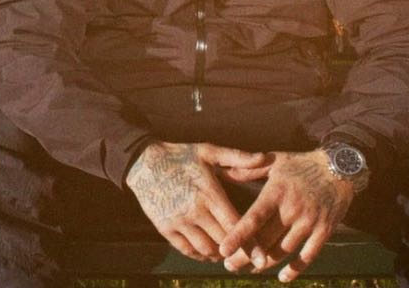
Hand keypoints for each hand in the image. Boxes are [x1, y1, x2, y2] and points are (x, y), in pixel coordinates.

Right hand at [125, 142, 269, 262]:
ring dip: (219, 255)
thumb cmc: (180, 155)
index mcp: (209, 193)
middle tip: (249, 257)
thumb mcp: (208, 152)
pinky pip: (186, 249)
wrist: (143, 162)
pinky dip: (200, 255)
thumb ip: (237, 157)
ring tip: (228, 254)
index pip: (235, 225)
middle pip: (223, 241)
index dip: (250, 242)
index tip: (261, 255)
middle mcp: (195, 210)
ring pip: (206, 249)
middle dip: (237, 251)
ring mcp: (178, 221)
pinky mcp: (165, 228)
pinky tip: (208, 253)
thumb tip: (264, 158)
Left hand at [220, 150, 353, 281]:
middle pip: (265, 240)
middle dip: (245, 256)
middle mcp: (292, 209)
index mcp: (276, 192)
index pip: (253, 218)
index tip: (223, 250)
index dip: (238, 236)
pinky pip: (309, 255)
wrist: (341, 167)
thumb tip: (223, 173)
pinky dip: (295, 269)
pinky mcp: (325, 230)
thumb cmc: (302, 164)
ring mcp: (310, 222)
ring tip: (250, 270)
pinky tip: (283, 277)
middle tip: (230, 266)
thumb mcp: (274, 160)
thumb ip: (248, 169)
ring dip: (265, 264)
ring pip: (283, 251)